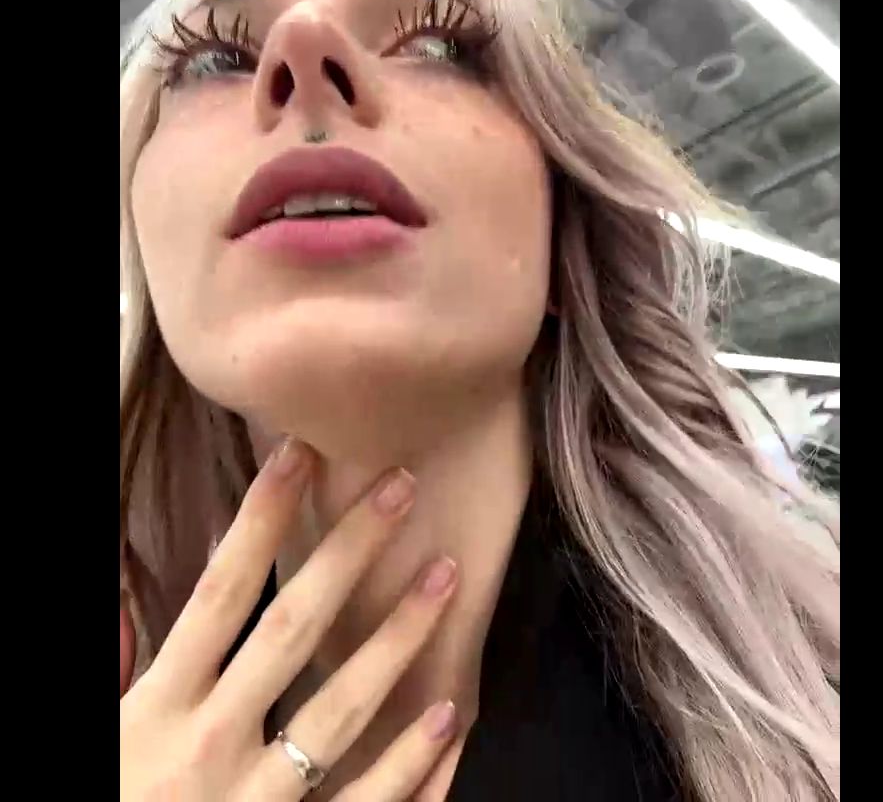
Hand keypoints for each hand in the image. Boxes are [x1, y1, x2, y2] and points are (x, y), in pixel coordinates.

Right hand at [120, 440, 458, 800]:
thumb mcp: (98, 734)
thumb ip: (116, 662)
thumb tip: (130, 592)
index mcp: (156, 709)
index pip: (219, 592)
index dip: (261, 520)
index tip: (300, 455)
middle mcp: (209, 745)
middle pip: (293, 629)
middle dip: (349, 552)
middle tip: (402, 486)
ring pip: (342, 707)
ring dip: (399, 637)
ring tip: (447, 573)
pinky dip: (409, 763)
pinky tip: (448, 713)